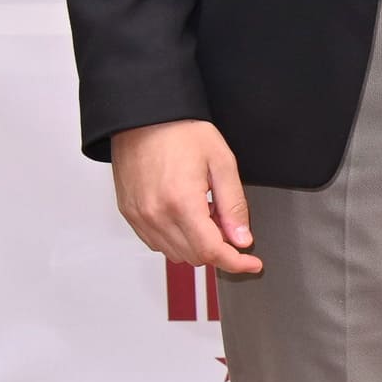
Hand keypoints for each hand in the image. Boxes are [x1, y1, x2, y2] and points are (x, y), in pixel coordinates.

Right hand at [112, 119, 261, 275]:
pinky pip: (156, 243)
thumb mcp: (222, 163)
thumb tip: (242, 239)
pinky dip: (177, 238)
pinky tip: (186, 215)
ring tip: (205, 211)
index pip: (211, 251)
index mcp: (181, 202)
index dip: (236, 262)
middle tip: (227, 220)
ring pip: (175, 254)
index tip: (252, 263)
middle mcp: (155, 215)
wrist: (144, 118)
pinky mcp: (129, 215)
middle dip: (219, 247)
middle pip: (194, 257)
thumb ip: (234, 206)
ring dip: (197, 244)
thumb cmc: (181, 133)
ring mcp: (139, 217)